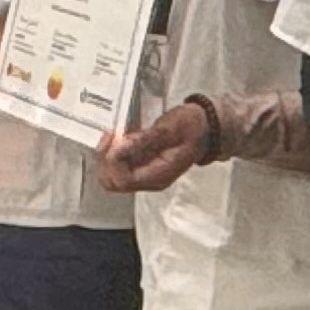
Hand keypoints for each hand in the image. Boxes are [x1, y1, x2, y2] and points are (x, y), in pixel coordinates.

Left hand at [100, 101, 215, 193]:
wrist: (204, 128)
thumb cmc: (191, 126)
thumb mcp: (171, 127)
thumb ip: (146, 138)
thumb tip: (121, 145)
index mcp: (159, 175)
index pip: (123, 180)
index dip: (113, 161)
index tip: (115, 138)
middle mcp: (149, 181)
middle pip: (112, 182)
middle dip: (105, 160)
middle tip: (110, 135)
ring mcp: (143, 175)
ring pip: (111, 176)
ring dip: (106, 155)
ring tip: (114, 134)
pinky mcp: (139, 167)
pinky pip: (117, 167)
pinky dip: (112, 153)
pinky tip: (119, 137)